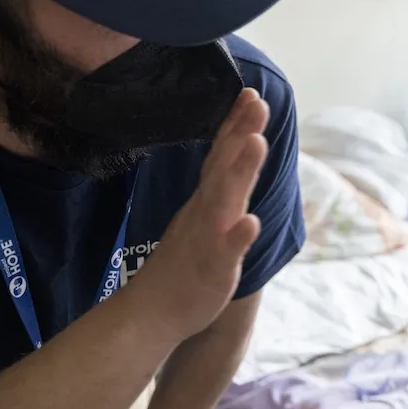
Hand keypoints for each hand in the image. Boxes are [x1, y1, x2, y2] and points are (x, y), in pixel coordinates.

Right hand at [130, 88, 268, 341]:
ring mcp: (208, 238)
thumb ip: (221, 188)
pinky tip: (251, 222)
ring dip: (240, 171)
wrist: (151, 313)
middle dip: (241, 133)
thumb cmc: (185, 265)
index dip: (236, 126)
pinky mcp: (212, 269)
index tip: (251, 94)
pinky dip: (238, 237)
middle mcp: (207, 212)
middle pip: (224, 167)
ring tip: (256, 142)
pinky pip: (225, 251)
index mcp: (207, 201)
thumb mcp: (207, 220)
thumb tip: (234, 157)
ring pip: (225, 201)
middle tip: (256, 102)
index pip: (223, 156)